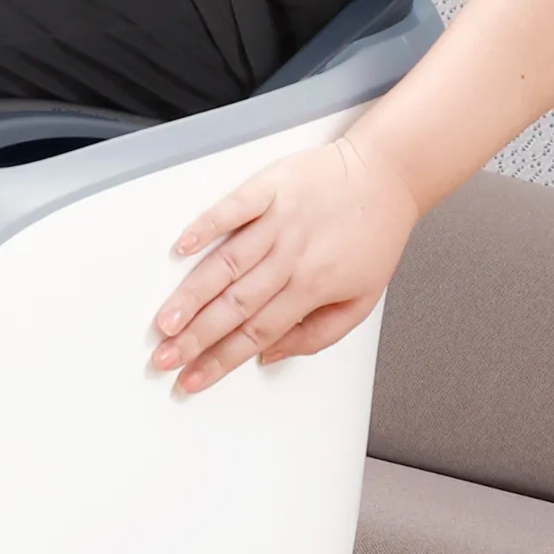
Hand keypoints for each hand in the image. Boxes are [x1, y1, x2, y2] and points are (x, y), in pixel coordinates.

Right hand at [150, 134, 424, 394]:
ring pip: (227, 264)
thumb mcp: (363, 299)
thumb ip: (318, 334)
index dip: (221, 361)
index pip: (257, 333)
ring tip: (166, 321)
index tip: (192, 379)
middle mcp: (292, 257)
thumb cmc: (375, 234)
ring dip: (193, 295)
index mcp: (313, 287)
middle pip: (236, 306)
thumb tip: (271, 354)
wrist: (389, 174)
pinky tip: (182, 247)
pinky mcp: (271, 188)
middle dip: (196, 339)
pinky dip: (206, 227)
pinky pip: (233, 209)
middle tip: (164, 359)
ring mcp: (279, 221)